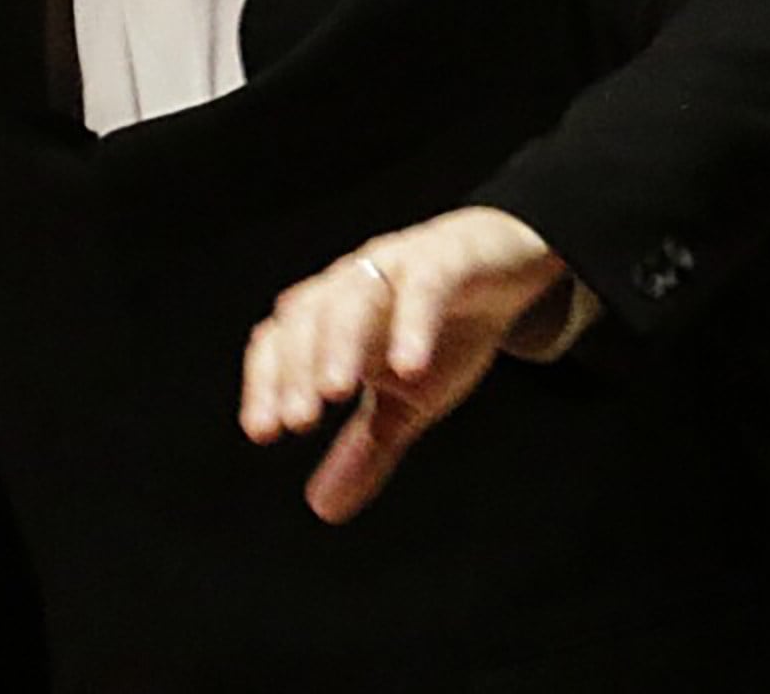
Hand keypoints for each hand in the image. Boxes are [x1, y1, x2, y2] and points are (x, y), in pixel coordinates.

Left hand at [239, 205, 570, 523]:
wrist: (506, 268)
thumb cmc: (442, 330)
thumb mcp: (407, 400)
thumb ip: (366, 450)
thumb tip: (323, 509)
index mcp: (328, 318)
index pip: (278, 344)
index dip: (264, 385)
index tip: (263, 433)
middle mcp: (349, 287)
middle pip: (305, 319)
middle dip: (296, 371)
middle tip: (297, 422)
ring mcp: (393, 267)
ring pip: (351, 297)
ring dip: (340, 344)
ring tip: (337, 393)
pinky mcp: (443, 260)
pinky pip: (422, 286)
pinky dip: (412, 323)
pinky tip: (408, 367)